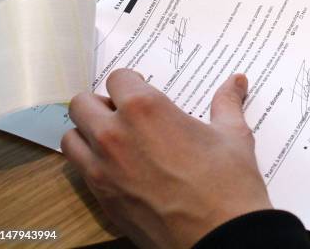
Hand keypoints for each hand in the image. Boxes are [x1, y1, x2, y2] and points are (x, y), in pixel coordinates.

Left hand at [61, 70, 270, 248]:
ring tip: (116, 139)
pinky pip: (79, 169)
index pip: (118, 78)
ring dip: (89, 132)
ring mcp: (102, 169)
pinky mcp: (101, 198)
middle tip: (126, 113)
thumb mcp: (233, 135)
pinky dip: (90, 161)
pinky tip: (119, 167)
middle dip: (102, 104)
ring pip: (72, 136)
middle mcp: (114, 134)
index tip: (143, 90)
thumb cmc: (229, 185)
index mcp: (145, 109)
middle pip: (82, 102)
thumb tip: (237, 81)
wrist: (221, 237)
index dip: (132, 82)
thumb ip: (227, 103)